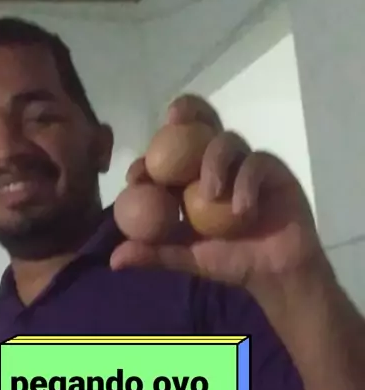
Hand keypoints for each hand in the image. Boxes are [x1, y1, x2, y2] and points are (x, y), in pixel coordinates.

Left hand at [111, 95, 322, 292]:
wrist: (275, 273)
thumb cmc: (232, 261)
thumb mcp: (187, 258)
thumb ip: (155, 254)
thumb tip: (114, 260)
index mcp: (191, 181)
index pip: (167, 156)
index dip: (149, 157)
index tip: (137, 175)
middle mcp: (217, 165)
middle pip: (199, 126)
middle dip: (185, 116)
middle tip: (172, 123)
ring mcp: (244, 165)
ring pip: (226, 142)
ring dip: (215, 162)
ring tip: (211, 193)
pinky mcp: (272, 171)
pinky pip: (256, 164)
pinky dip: (246, 183)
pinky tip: (242, 210)